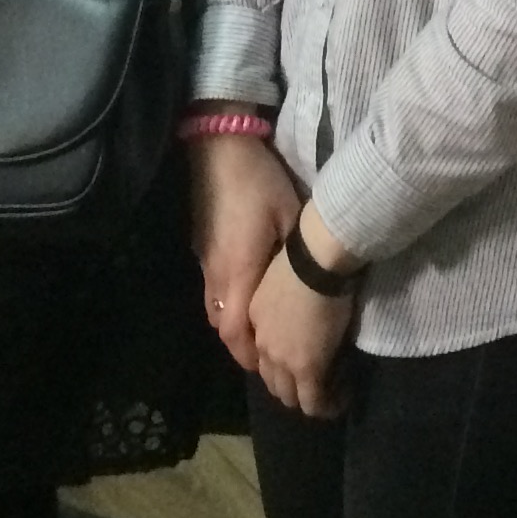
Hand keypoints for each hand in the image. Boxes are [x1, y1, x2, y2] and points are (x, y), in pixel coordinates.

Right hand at [186, 128, 301, 371]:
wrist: (218, 150)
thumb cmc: (258, 182)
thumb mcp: (289, 216)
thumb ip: (295, 253)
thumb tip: (313, 277)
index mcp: (240, 271)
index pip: (238, 330)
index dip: (252, 354)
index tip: (271, 368)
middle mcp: (217, 275)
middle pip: (222, 329)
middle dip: (242, 350)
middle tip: (266, 361)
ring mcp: (206, 263)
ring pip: (214, 312)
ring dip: (233, 331)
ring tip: (257, 338)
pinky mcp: (203, 249)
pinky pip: (212, 293)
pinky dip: (226, 308)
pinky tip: (244, 303)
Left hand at [245, 213, 361, 417]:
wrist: (314, 263)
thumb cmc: (304, 259)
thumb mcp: (282, 281)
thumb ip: (287, 303)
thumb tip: (303, 307)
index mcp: (255, 319)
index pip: (264, 353)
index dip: (283, 364)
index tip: (304, 363)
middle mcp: (262, 344)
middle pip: (272, 381)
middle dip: (293, 387)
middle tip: (317, 383)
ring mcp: (282, 360)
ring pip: (289, 395)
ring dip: (308, 398)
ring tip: (330, 393)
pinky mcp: (307, 369)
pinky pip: (313, 401)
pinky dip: (326, 406)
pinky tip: (340, 401)